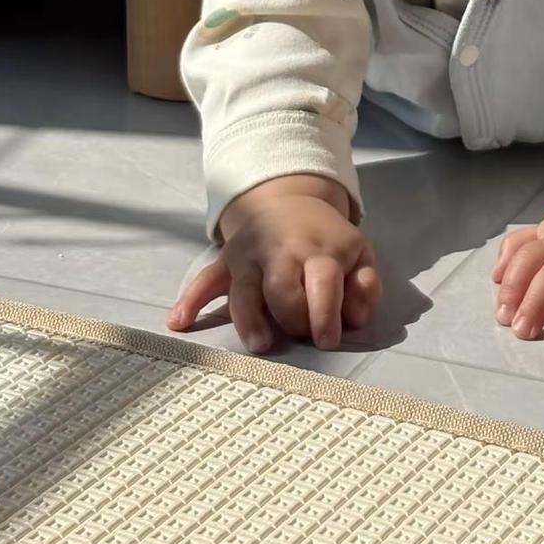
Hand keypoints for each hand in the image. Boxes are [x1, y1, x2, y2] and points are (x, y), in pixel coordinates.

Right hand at [167, 175, 380, 353]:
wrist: (288, 199)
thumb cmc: (328, 239)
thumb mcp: (359, 253)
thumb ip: (366, 286)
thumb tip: (357, 318)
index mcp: (319, 250)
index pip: (322, 285)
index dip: (326, 316)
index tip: (327, 341)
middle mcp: (281, 251)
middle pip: (281, 291)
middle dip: (292, 320)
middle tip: (299, 335)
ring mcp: (249, 256)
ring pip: (243, 291)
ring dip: (249, 320)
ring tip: (260, 344)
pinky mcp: (226, 262)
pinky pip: (204, 280)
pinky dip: (190, 300)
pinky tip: (178, 322)